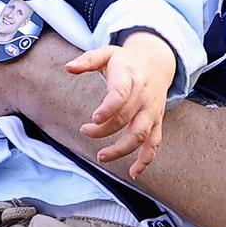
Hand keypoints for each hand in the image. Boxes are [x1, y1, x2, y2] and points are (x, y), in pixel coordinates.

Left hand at [65, 32, 175, 177]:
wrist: (156, 62)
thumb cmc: (125, 60)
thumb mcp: (107, 53)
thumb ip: (87, 60)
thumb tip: (68, 67)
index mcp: (129, 76)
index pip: (121, 95)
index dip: (108, 108)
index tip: (94, 118)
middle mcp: (143, 95)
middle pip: (125, 118)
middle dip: (103, 130)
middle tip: (85, 130)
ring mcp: (151, 110)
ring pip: (140, 135)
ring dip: (122, 149)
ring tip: (101, 156)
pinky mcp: (157, 121)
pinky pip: (154, 144)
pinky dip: (146, 160)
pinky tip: (133, 173)